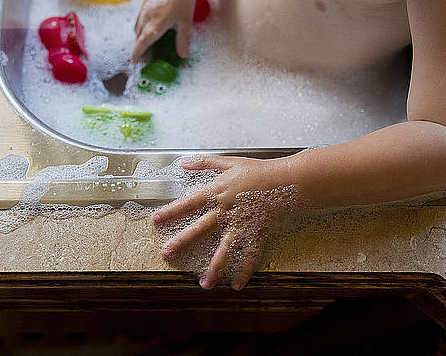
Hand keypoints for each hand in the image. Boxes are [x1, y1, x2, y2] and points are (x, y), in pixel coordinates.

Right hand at [131, 0, 198, 62]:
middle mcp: (148, 16)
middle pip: (138, 35)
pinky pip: (140, 16)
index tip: (133, 60)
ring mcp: (145, 8)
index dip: (137, 52)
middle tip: (143, 54)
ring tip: (145, 41)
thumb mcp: (186, 21)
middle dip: (139, 45)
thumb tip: (183, 55)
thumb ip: (183, 39)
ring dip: (139, 35)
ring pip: (138, 25)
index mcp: (157, 23)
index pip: (143, 41)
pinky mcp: (146, 1)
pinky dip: (141, 24)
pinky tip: (149, 24)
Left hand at [153, 155, 298, 290]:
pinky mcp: (257, 233)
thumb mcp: (230, 162)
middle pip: (201, 228)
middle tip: (167, 253)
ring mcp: (242, 224)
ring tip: (204, 283)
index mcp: (218, 192)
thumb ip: (206, 163)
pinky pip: (250, 254)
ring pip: (225, 248)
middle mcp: (227, 210)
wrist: (289, 181)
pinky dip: (245, 270)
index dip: (172, 211)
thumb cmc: (260, 170)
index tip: (156, 220)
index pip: (190, 203)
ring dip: (214, 267)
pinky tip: (237, 284)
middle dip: (183, 241)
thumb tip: (185, 162)